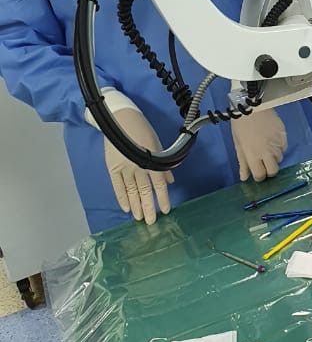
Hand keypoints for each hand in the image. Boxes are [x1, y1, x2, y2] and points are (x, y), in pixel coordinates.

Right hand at [104, 107, 172, 225]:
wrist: (121, 119)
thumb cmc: (142, 130)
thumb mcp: (157, 145)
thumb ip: (163, 165)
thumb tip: (170, 180)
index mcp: (151, 161)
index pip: (159, 185)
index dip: (163, 198)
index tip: (165, 210)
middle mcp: (138, 167)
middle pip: (145, 192)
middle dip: (148, 208)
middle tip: (151, 222)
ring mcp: (124, 168)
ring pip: (131, 191)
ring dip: (136, 206)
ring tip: (139, 218)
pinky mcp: (112, 167)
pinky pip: (117, 186)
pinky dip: (121, 197)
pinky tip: (126, 208)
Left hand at [231, 109, 286, 181]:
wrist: (252, 106)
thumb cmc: (241, 124)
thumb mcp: (238, 144)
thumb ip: (243, 162)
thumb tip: (244, 177)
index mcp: (253, 155)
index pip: (260, 175)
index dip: (259, 176)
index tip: (257, 173)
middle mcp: (267, 152)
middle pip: (273, 171)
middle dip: (269, 170)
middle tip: (264, 164)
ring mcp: (277, 144)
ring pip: (279, 159)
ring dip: (273, 157)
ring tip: (266, 147)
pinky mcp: (284, 136)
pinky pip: (284, 148)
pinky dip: (279, 147)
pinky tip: (272, 140)